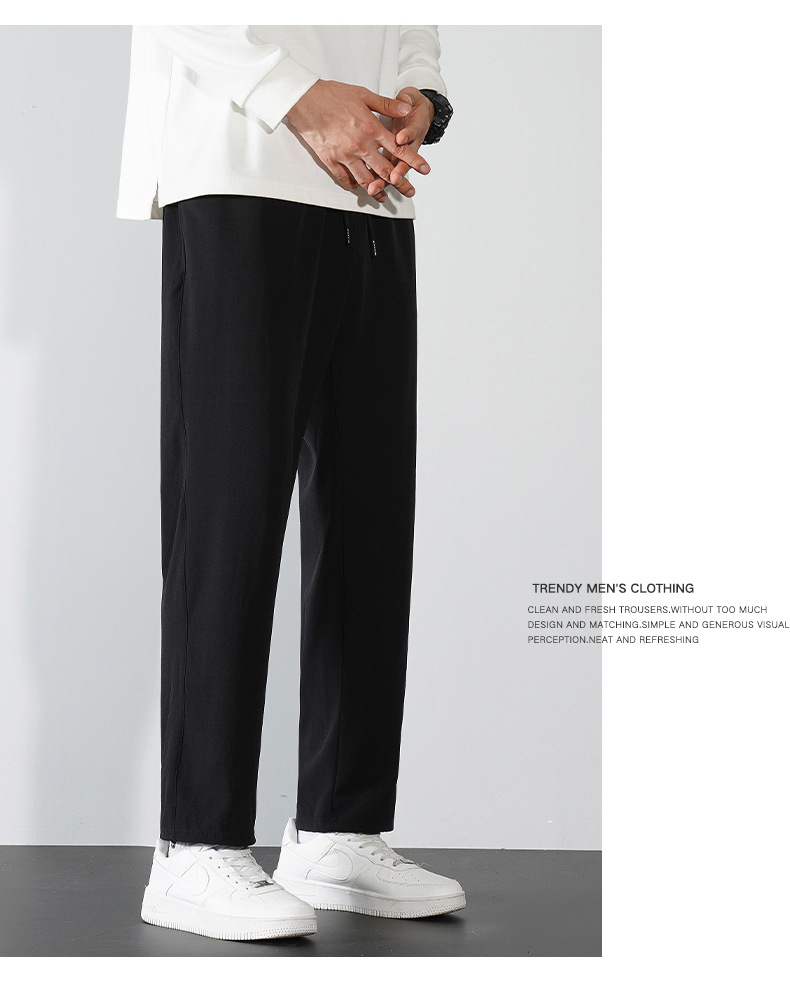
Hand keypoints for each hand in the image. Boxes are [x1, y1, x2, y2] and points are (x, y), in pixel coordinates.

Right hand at [286, 79, 431, 202]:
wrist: (303, 99)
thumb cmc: (332, 94)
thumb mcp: (363, 95)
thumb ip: (386, 105)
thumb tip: (406, 109)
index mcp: (371, 129)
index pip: (398, 149)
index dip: (414, 160)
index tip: (425, 169)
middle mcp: (360, 145)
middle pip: (385, 171)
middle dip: (400, 182)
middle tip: (410, 191)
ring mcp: (345, 155)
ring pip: (366, 179)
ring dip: (377, 189)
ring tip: (384, 196)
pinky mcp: (330, 159)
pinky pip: (344, 179)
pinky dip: (353, 185)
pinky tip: (358, 187)